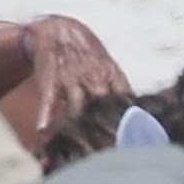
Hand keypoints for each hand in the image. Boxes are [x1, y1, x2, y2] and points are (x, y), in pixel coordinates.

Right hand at [24, 16, 130, 144]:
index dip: (133, 120)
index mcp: (113, 76)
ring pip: (77, 105)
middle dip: (108, 129)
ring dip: (78, 127)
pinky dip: (45, 114)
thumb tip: (140, 118)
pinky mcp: (51, 80)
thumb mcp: (110, 69)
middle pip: (104, 106)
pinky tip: (43, 129)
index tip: (138, 141)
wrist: (59, 31)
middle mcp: (94, 78)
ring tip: (79, 149)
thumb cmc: (88, 57)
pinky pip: (49, 99)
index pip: (127, 100)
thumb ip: (121, 92)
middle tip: (112, 151)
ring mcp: (72, 79)